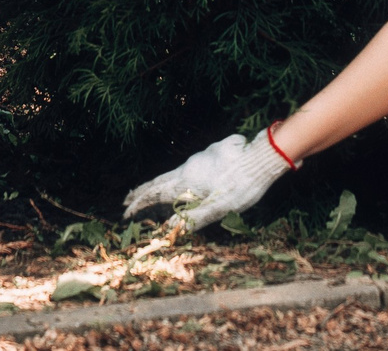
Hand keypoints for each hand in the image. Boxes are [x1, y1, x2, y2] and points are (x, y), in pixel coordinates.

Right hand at [121, 131, 289, 232]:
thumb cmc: (241, 186)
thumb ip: (193, 219)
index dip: (139, 202)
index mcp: (187, 180)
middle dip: (143, 192)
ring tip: (149, 193)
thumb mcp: (218, 208)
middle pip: (160, 181)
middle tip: (128, 200)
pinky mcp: (211, 156)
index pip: (156, 192)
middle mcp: (189, 167)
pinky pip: (185, 170)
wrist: (261, 157)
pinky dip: (174, 179)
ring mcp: (199, 160)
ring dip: (158, 185)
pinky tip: (180, 183)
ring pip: (172, 174)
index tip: (126, 212)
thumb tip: (168, 231)